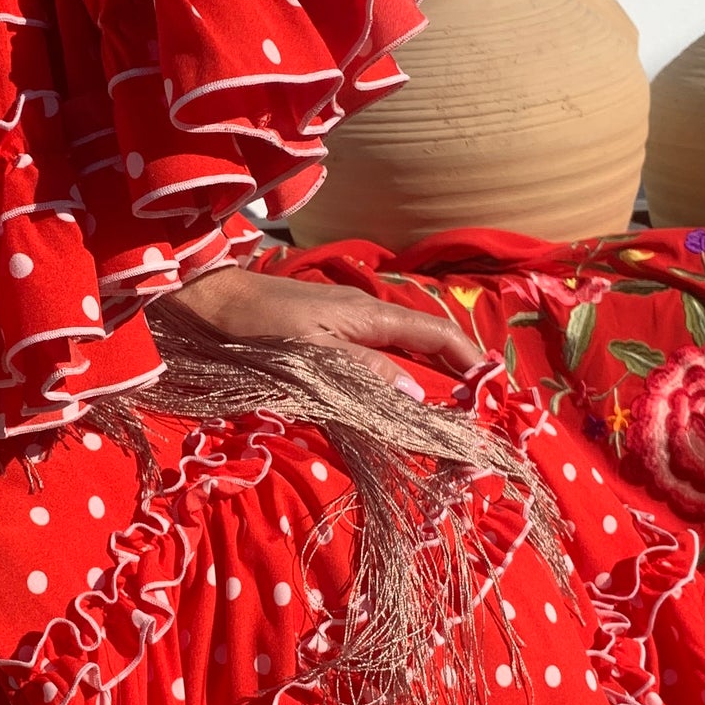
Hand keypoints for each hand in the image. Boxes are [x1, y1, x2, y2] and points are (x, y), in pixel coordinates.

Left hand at [175, 267, 482, 396]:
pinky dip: (399, 370)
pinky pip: (378, 350)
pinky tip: (398, 389)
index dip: (467, 358)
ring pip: (403, 346)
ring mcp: (349, 320)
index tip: (491, 387)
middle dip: (456, 368)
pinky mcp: (329, 330)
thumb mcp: (310, 353)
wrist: (214, 300)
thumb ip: (362, 371)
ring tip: (449, 402)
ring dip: (429, 370)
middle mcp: (367, 315)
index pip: (435, 334)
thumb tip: (414, 394)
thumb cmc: (259, 324)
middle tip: (477, 404)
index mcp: (370, 316)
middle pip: (425, 340)